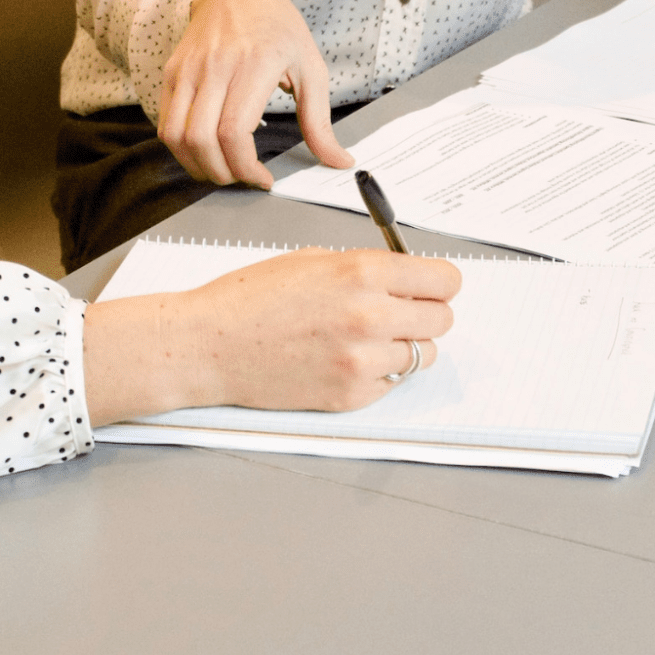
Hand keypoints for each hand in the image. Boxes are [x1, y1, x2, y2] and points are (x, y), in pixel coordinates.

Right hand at [82, 249, 460, 423]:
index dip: (438, 283)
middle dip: (425, 313)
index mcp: (363, 272)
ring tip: (368, 338)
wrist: (208, 345)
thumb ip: (366, 268)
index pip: (445, 281)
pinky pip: (392, 383)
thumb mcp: (313, 260)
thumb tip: (406, 278)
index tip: (430, 286)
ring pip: (423, 355)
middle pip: (442, 319)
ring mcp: (362, 361)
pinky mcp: (351, 395)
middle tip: (399, 312)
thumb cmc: (251, 298)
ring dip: (404, 346)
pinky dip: (379, 373)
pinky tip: (345, 360)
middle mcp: (370, 316)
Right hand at [157, 0, 353, 188]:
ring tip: (222, 170)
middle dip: (222, 173)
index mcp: (254, 65)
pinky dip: (181, 148)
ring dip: (196, 166)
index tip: (263, 179)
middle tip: (242, 178)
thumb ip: (320, 122)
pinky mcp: (172, 72)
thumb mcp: (311, 68)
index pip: (234, 131)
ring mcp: (188, 69)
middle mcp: (215, 66)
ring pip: (176, 136)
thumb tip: (339, 161)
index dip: (245, 167)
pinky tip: (205, 151)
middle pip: (202, 140)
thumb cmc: (278, 29)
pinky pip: (166, 122)